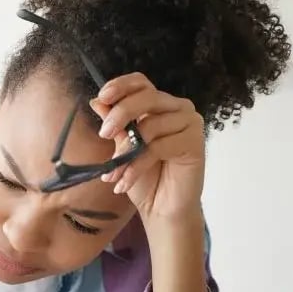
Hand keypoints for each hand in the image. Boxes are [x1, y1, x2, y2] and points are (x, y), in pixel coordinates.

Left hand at [88, 72, 205, 221]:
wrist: (162, 208)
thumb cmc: (144, 178)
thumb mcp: (122, 149)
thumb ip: (114, 125)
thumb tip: (96, 102)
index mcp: (158, 105)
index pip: (141, 83)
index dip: (121, 86)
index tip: (102, 97)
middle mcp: (177, 108)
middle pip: (147, 97)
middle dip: (121, 114)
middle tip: (103, 134)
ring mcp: (189, 123)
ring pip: (151, 126)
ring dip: (125, 154)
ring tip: (112, 175)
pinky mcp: (196, 142)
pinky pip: (158, 147)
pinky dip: (136, 167)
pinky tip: (124, 183)